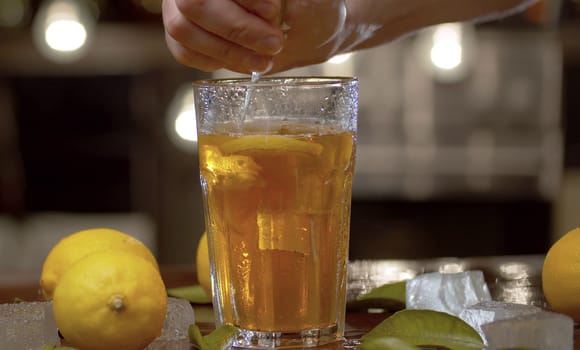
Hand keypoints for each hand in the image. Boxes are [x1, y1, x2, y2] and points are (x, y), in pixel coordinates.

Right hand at [162, 0, 346, 73]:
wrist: (304, 28)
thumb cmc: (311, 7)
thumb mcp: (312, 1)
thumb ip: (292, 2)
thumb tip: (271, 6)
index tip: (272, 12)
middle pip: (193, 3)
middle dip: (237, 28)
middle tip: (275, 44)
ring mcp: (180, 4)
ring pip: (183, 28)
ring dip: (228, 51)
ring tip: (265, 61)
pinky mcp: (182, 30)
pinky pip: (182, 50)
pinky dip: (214, 61)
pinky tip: (244, 62)